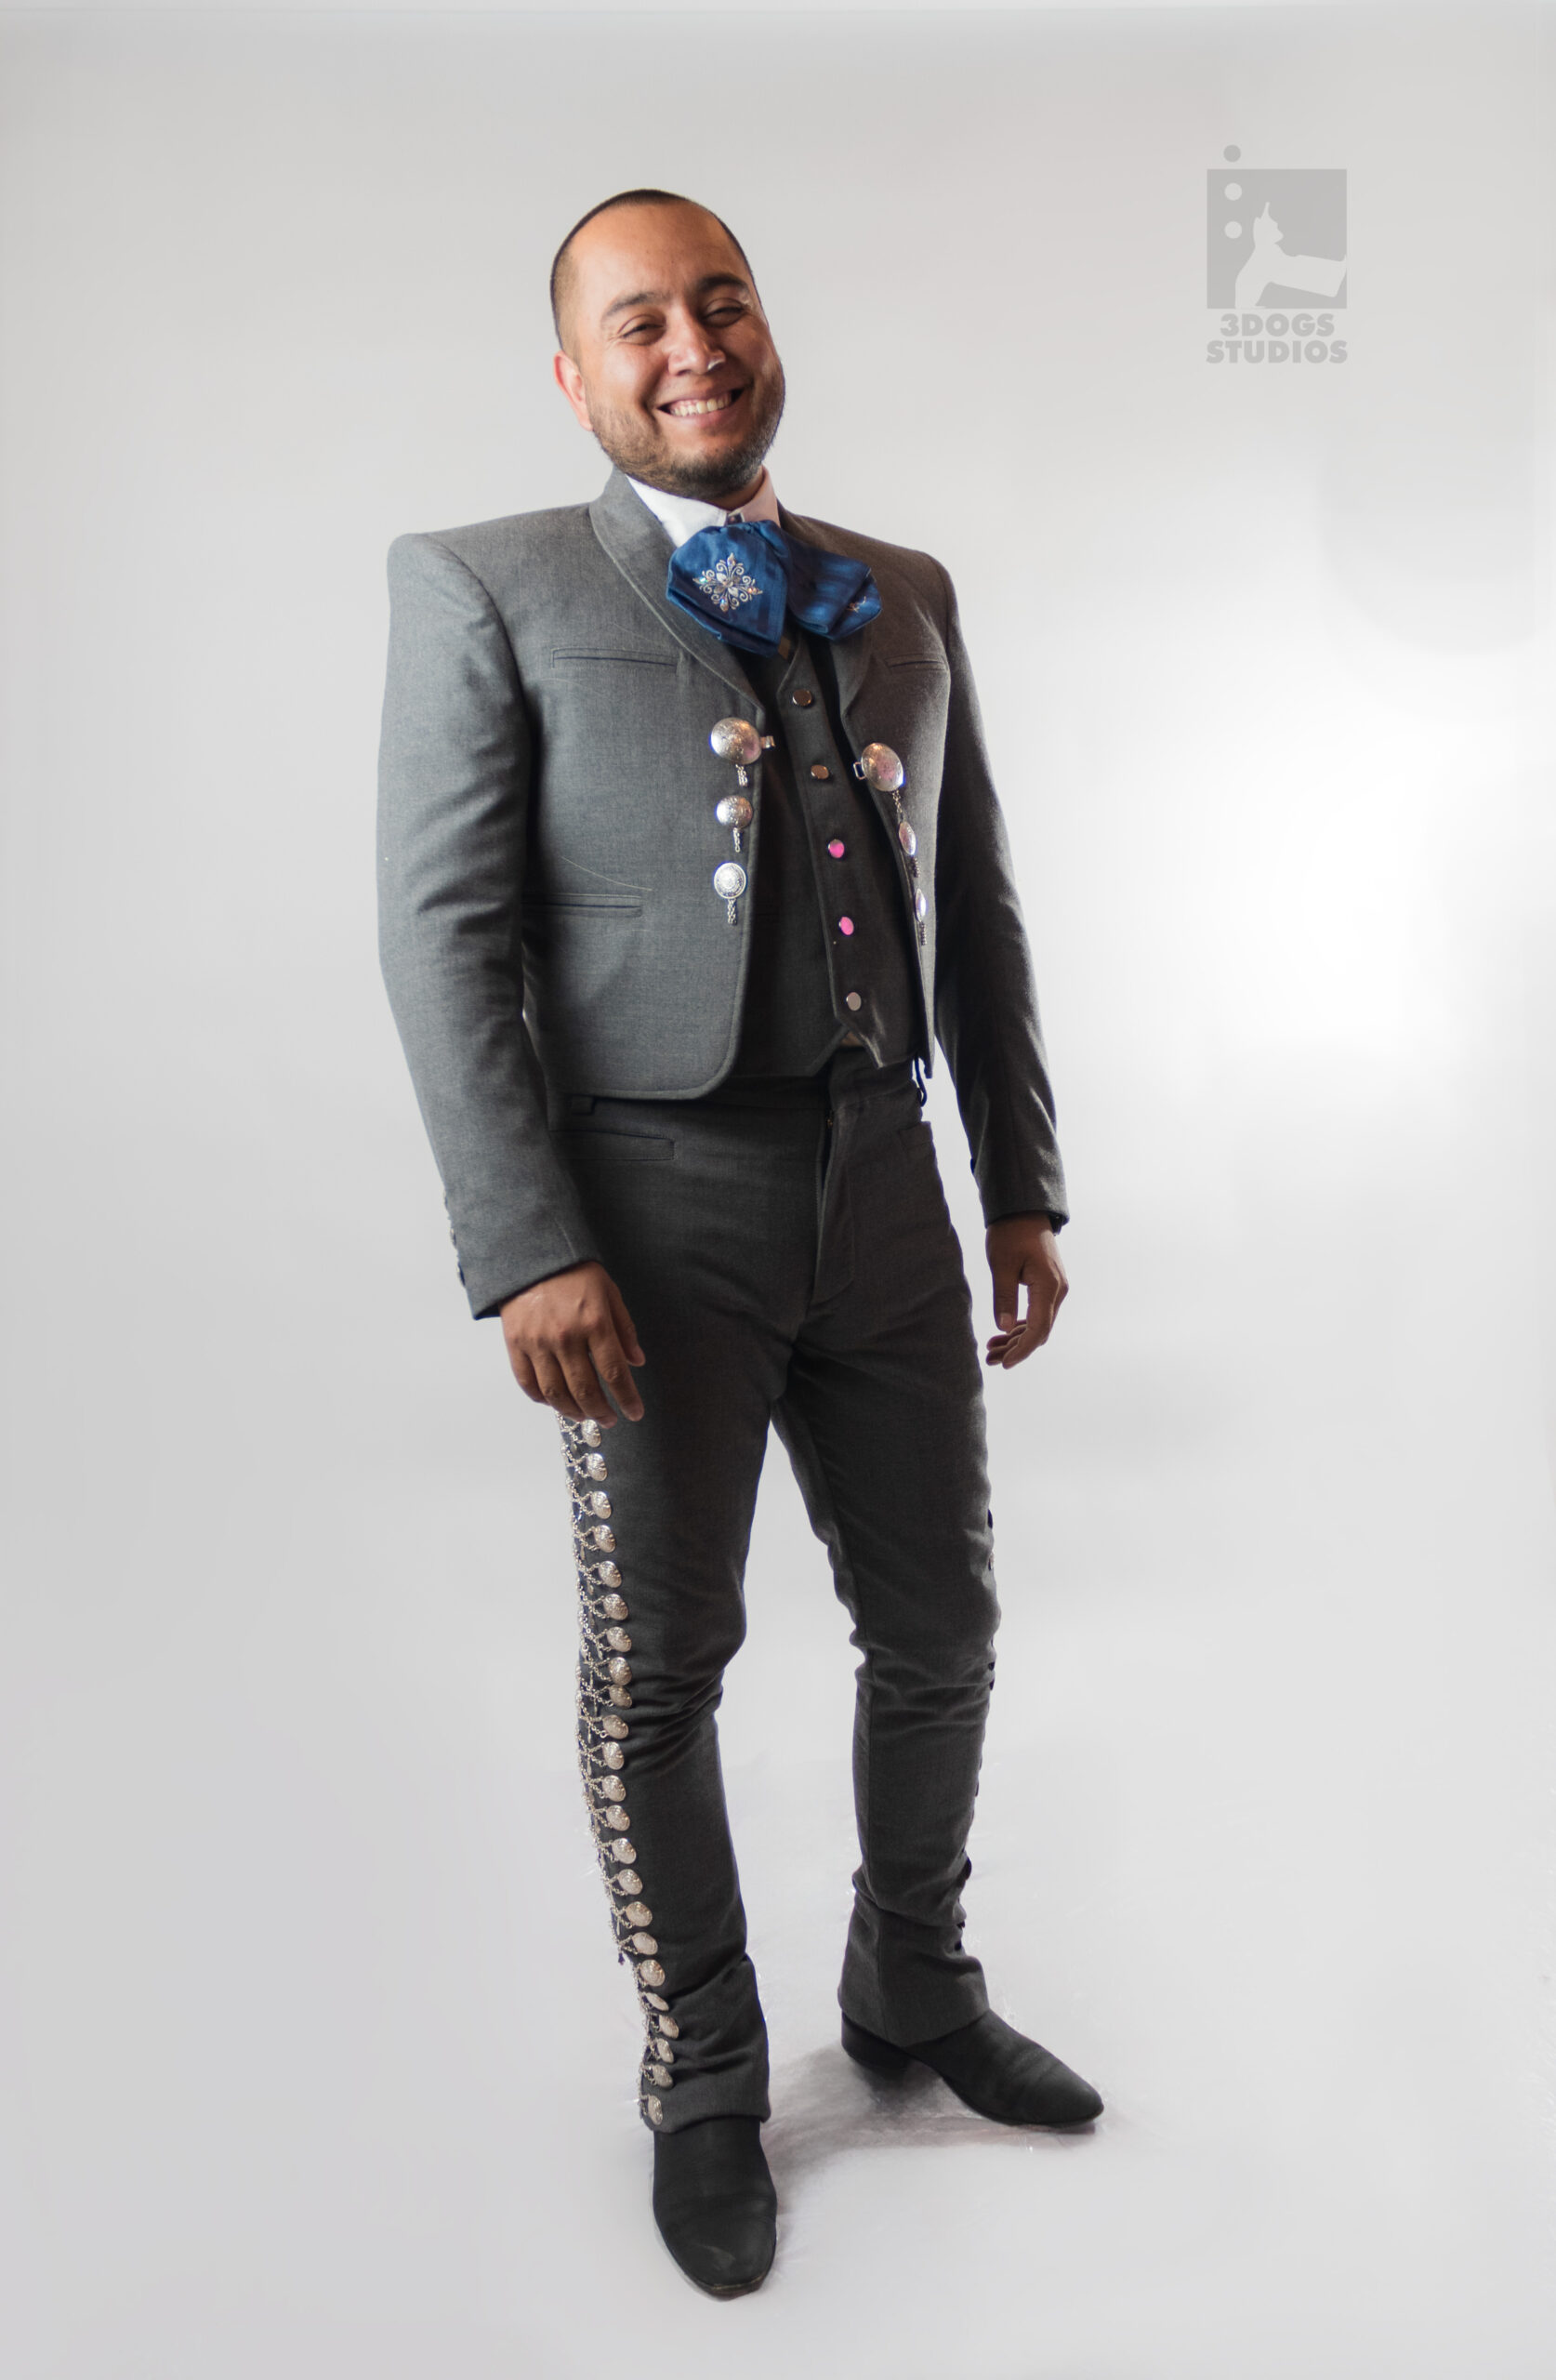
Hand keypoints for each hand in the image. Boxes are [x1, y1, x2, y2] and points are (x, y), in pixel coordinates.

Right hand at [500, 1260, 645, 1423]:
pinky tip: (556, 1402)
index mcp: (595, 1323)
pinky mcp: (515, 1344)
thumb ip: (624, 1329)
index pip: (615, 1373)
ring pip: (556, 1393)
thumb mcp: (610, 1292)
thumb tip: (637, 1362)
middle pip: (586, 1390)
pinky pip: (528, 1383)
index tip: (635, 1413)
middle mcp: (566, 1337)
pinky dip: (543, 1399)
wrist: (531, 1254)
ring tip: (585, 1416)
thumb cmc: (575, 1272)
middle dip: (601, 1412)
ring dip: (573, 1412)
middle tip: (610, 1420)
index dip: (627, 1399)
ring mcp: (538, 1342)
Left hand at [984, 1213, 1066, 1369]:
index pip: (1038, 1328)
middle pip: (1040, 1330)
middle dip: (1016, 1348)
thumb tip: (1003, 1327)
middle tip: (989, 1358)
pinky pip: (1038, 1313)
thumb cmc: (1010, 1233)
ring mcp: (1056, 1288)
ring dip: (1017, 1339)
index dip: (1022, 1349)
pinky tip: (1002, 1333)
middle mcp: (1058, 1290)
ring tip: (991, 1349)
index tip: (1005, 1363)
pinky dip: (1021, 1325)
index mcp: (1048, 1285)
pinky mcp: (1048, 1285)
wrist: (1023, 1210)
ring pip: (1039, 1324)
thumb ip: (1004, 1297)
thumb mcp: (1001, 1265)